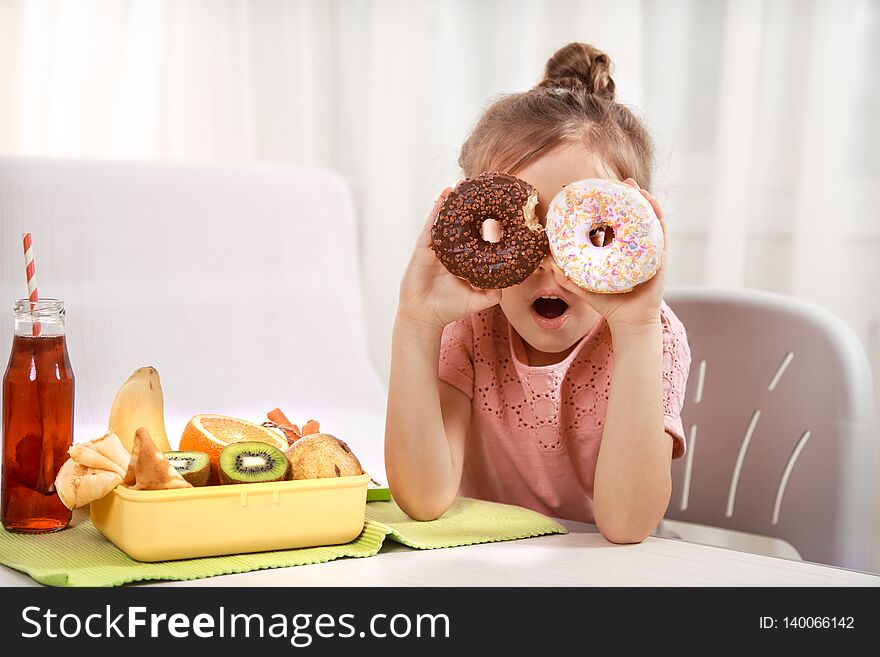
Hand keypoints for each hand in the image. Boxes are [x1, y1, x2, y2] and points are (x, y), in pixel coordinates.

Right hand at [397, 187, 501, 330]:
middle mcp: (449, 250)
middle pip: (459, 224)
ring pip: (445, 221)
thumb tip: (509, 284)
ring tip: (461, 185)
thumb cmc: (449, 308)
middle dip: (467, 207)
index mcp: (462, 259)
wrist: (425, 316)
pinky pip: (431, 226)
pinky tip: (445, 196)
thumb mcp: (478, 300)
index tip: (496, 208)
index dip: (484, 223)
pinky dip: (437, 210)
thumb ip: (493, 293)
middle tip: (478, 189)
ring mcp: (436, 247)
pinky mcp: (423, 248)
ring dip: (452, 203)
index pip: (475, 236)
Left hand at [551, 178, 667, 331]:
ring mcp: (649, 251)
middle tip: (618, 182)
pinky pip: (660, 232)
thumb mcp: (585, 288)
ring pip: (647, 220)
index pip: (615, 225)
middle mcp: (635, 248)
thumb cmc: (609, 306)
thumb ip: (567, 278)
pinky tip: (649, 202)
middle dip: (627, 198)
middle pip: (632, 218)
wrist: (630, 323)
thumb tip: (549, 263)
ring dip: (642, 200)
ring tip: (632, 185)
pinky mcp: (660, 257)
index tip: (600, 193)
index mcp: (619, 252)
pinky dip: (656, 215)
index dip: (609, 208)